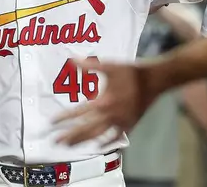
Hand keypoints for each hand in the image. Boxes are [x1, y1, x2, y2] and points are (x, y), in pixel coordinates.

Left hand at [53, 58, 167, 145]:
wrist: (154, 80)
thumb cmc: (131, 72)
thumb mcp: (109, 66)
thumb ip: (89, 66)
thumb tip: (72, 60)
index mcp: (103, 102)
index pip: (78, 112)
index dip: (64, 118)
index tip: (52, 122)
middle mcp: (109, 115)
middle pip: (85, 129)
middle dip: (69, 136)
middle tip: (55, 142)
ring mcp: (120, 122)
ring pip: (98, 136)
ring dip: (82, 141)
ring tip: (70, 146)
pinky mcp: (129, 125)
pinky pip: (115, 137)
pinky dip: (106, 143)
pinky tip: (97, 146)